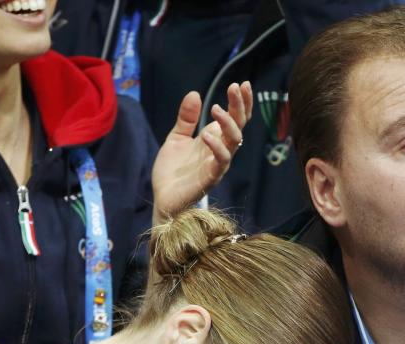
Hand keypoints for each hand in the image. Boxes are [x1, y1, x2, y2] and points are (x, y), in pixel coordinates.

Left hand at [151, 81, 252, 222]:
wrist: (162, 198)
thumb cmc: (172, 171)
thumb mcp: (176, 138)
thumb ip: (186, 119)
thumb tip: (194, 93)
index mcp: (215, 140)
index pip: (235, 119)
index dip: (241, 102)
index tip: (242, 84)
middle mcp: (220, 151)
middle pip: (239, 126)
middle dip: (239, 106)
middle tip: (235, 87)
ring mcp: (217, 165)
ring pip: (234, 142)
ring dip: (228, 123)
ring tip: (215, 108)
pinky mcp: (210, 179)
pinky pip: (221, 162)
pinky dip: (216, 147)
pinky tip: (206, 135)